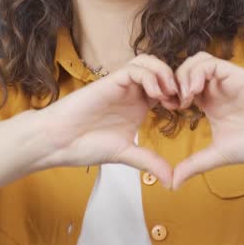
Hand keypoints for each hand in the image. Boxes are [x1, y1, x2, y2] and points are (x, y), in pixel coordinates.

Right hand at [35, 54, 178, 182]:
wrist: (58, 142)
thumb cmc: (85, 145)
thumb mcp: (126, 154)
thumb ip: (149, 162)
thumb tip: (171, 181)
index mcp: (138, 105)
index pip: (166, 88)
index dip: (179, 94)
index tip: (185, 110)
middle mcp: (131, 92)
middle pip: (161, 70)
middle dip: (176, 80)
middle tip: (182, 100)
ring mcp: (120, 85)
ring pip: (149, 63)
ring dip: (164, 74)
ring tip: (169, 94)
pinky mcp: (109, 81)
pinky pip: (135, 69)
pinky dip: (150, 76)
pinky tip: (155, 94)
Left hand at [171, 52, 243, 189]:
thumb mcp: (218, 155)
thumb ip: (195, 165)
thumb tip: (173, 184)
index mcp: (210, 103)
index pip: (181, 87)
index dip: (169, 95)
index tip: (166, 110)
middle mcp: (216, 89)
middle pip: (184, 70)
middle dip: (172, 83)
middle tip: (170, 102)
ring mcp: (226, 80)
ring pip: (195, 62)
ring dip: (183, 76)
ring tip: (184, 99)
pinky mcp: (236, 74)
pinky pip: (210, 63)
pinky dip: (196, 73)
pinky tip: (194, 93)